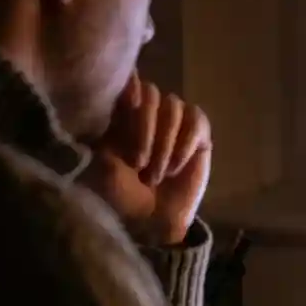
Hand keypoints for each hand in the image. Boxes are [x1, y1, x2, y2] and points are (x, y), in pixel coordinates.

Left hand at [79, 73, 211, 245]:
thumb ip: (112, 122)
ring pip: (173, 106)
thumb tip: (126, 85)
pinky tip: (177, 166)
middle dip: (144, 128)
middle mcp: (149, 113)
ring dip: (164, 142)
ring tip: (157, 174)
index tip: (128, 105)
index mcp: (122, 115)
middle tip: (139, 164)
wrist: (151, 221)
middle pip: (151, 94)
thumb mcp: (106, 159)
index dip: (131, 89)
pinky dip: (185, 144)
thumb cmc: (122, 194)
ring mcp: (175, 123)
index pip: (129, 84)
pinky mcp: (198, 136)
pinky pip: (195, 121)